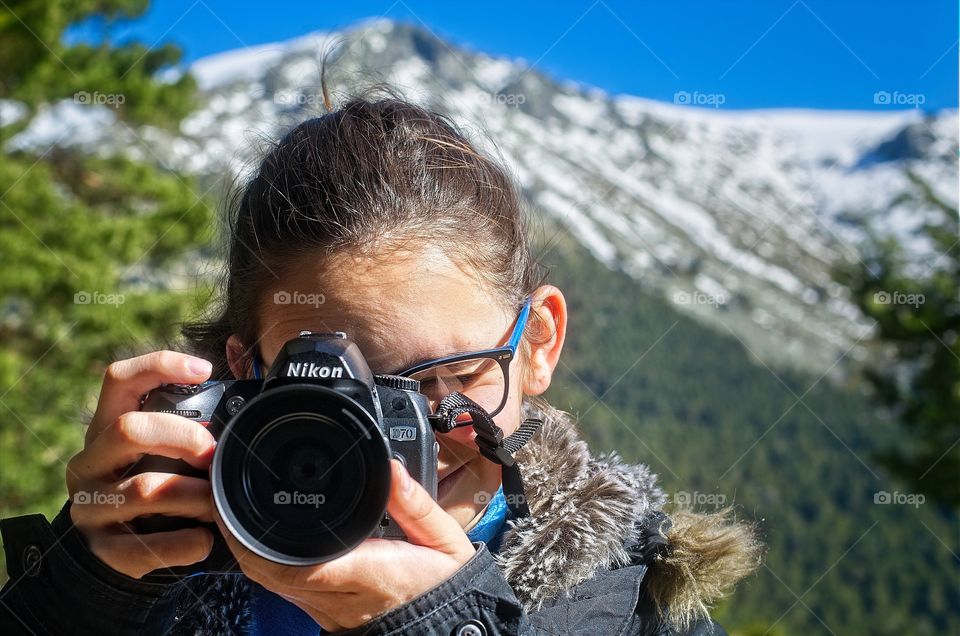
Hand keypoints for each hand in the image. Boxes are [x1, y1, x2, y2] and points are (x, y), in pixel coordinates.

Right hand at [66, 351, 217, 578]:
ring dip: (195, 496)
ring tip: (217, 503)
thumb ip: (198, 406)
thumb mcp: (165, 444)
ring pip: (146, 489)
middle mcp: (91, 461)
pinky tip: (203, 539)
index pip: (119, 378)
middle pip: (131, 429)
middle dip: (184, 438)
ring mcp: (91, 505)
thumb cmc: (154, 480)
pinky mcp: (103, 548)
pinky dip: (185, 543)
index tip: (205, 369)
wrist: (117, 547)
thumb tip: (239, 348)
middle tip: (213, 453)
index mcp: (106, 427)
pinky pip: (146, 545)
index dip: (159, 366)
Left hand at [216, 459, 476, 630]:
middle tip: (225, 500)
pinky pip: (283, 590)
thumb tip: (394, 470)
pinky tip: (260, 540)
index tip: (244, 512)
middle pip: (271, 574)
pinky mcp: (324, 614)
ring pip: (271, 583)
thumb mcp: (445, 542)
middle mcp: (340, 597)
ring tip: (235, 513)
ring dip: (247, 552)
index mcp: (371, 574)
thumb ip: (418, 506)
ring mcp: (328, 609)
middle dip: (240, 540)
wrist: (448, 629)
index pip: (304, 565)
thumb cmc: (444, 586)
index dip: (263, 543)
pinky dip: (263, 565)